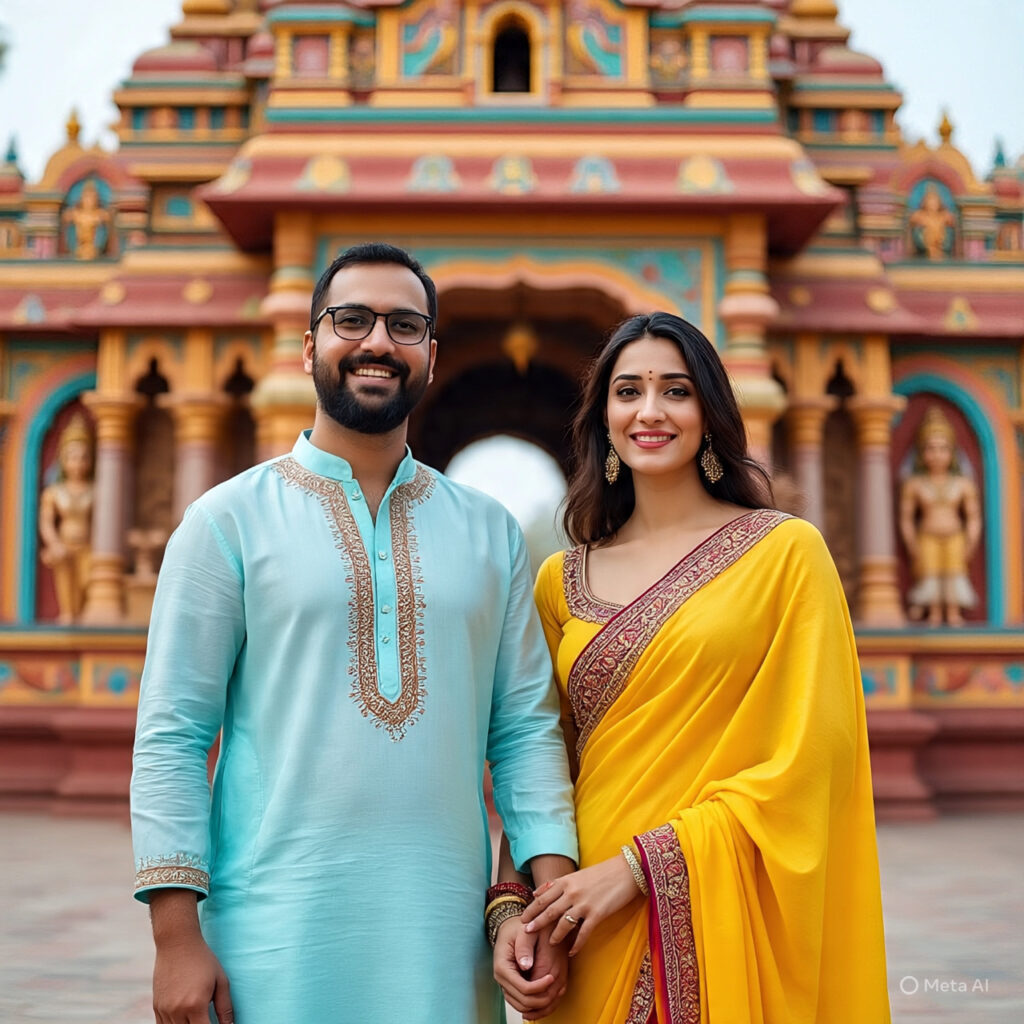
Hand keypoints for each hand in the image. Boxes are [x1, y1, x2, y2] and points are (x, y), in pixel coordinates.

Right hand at [152, 935, 232, 1023]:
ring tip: (196, 1016)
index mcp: (196, 1005)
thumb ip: (225, 1007)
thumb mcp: (221, 980)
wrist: (177, 943)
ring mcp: (164, 1010)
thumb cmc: (203, 960)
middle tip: (207, 1018)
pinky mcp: (156, 1007)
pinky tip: (185, 1019)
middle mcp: (178, 1011)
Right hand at [493, 916, 565, 1018]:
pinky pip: (522, 1004)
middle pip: (523, 1002)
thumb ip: (524, 947)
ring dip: (539, 1006)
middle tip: (557, 988)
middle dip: (542, 1000)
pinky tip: (547, 995)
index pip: (523, 988)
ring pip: (522, 1007)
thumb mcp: (522, 932)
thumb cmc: (517, 929)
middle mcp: (501, 979)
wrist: (509, 929)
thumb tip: (526, 966)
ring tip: (554, 993)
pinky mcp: (511, 987)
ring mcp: (505, 985)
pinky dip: (535, 1005)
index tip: (552, 977)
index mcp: (502, 966)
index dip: (540, 987)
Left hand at [521, 854, 642, 955]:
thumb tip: (536, 892)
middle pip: (549, 911)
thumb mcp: (576, 874)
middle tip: (527, 933)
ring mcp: (584, 904)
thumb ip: (556, 884)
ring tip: (549, 944)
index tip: (522, 919)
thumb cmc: (601, 873)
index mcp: (566, 881)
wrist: (626, 871)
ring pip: (563, 924)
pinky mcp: (597, 914)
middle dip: (536, 923)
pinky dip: (576, 945)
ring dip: (555, 936)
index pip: (542, 898)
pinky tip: (571, 951)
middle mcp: (572, 893)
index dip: (531, 910)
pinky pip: (583, 933)